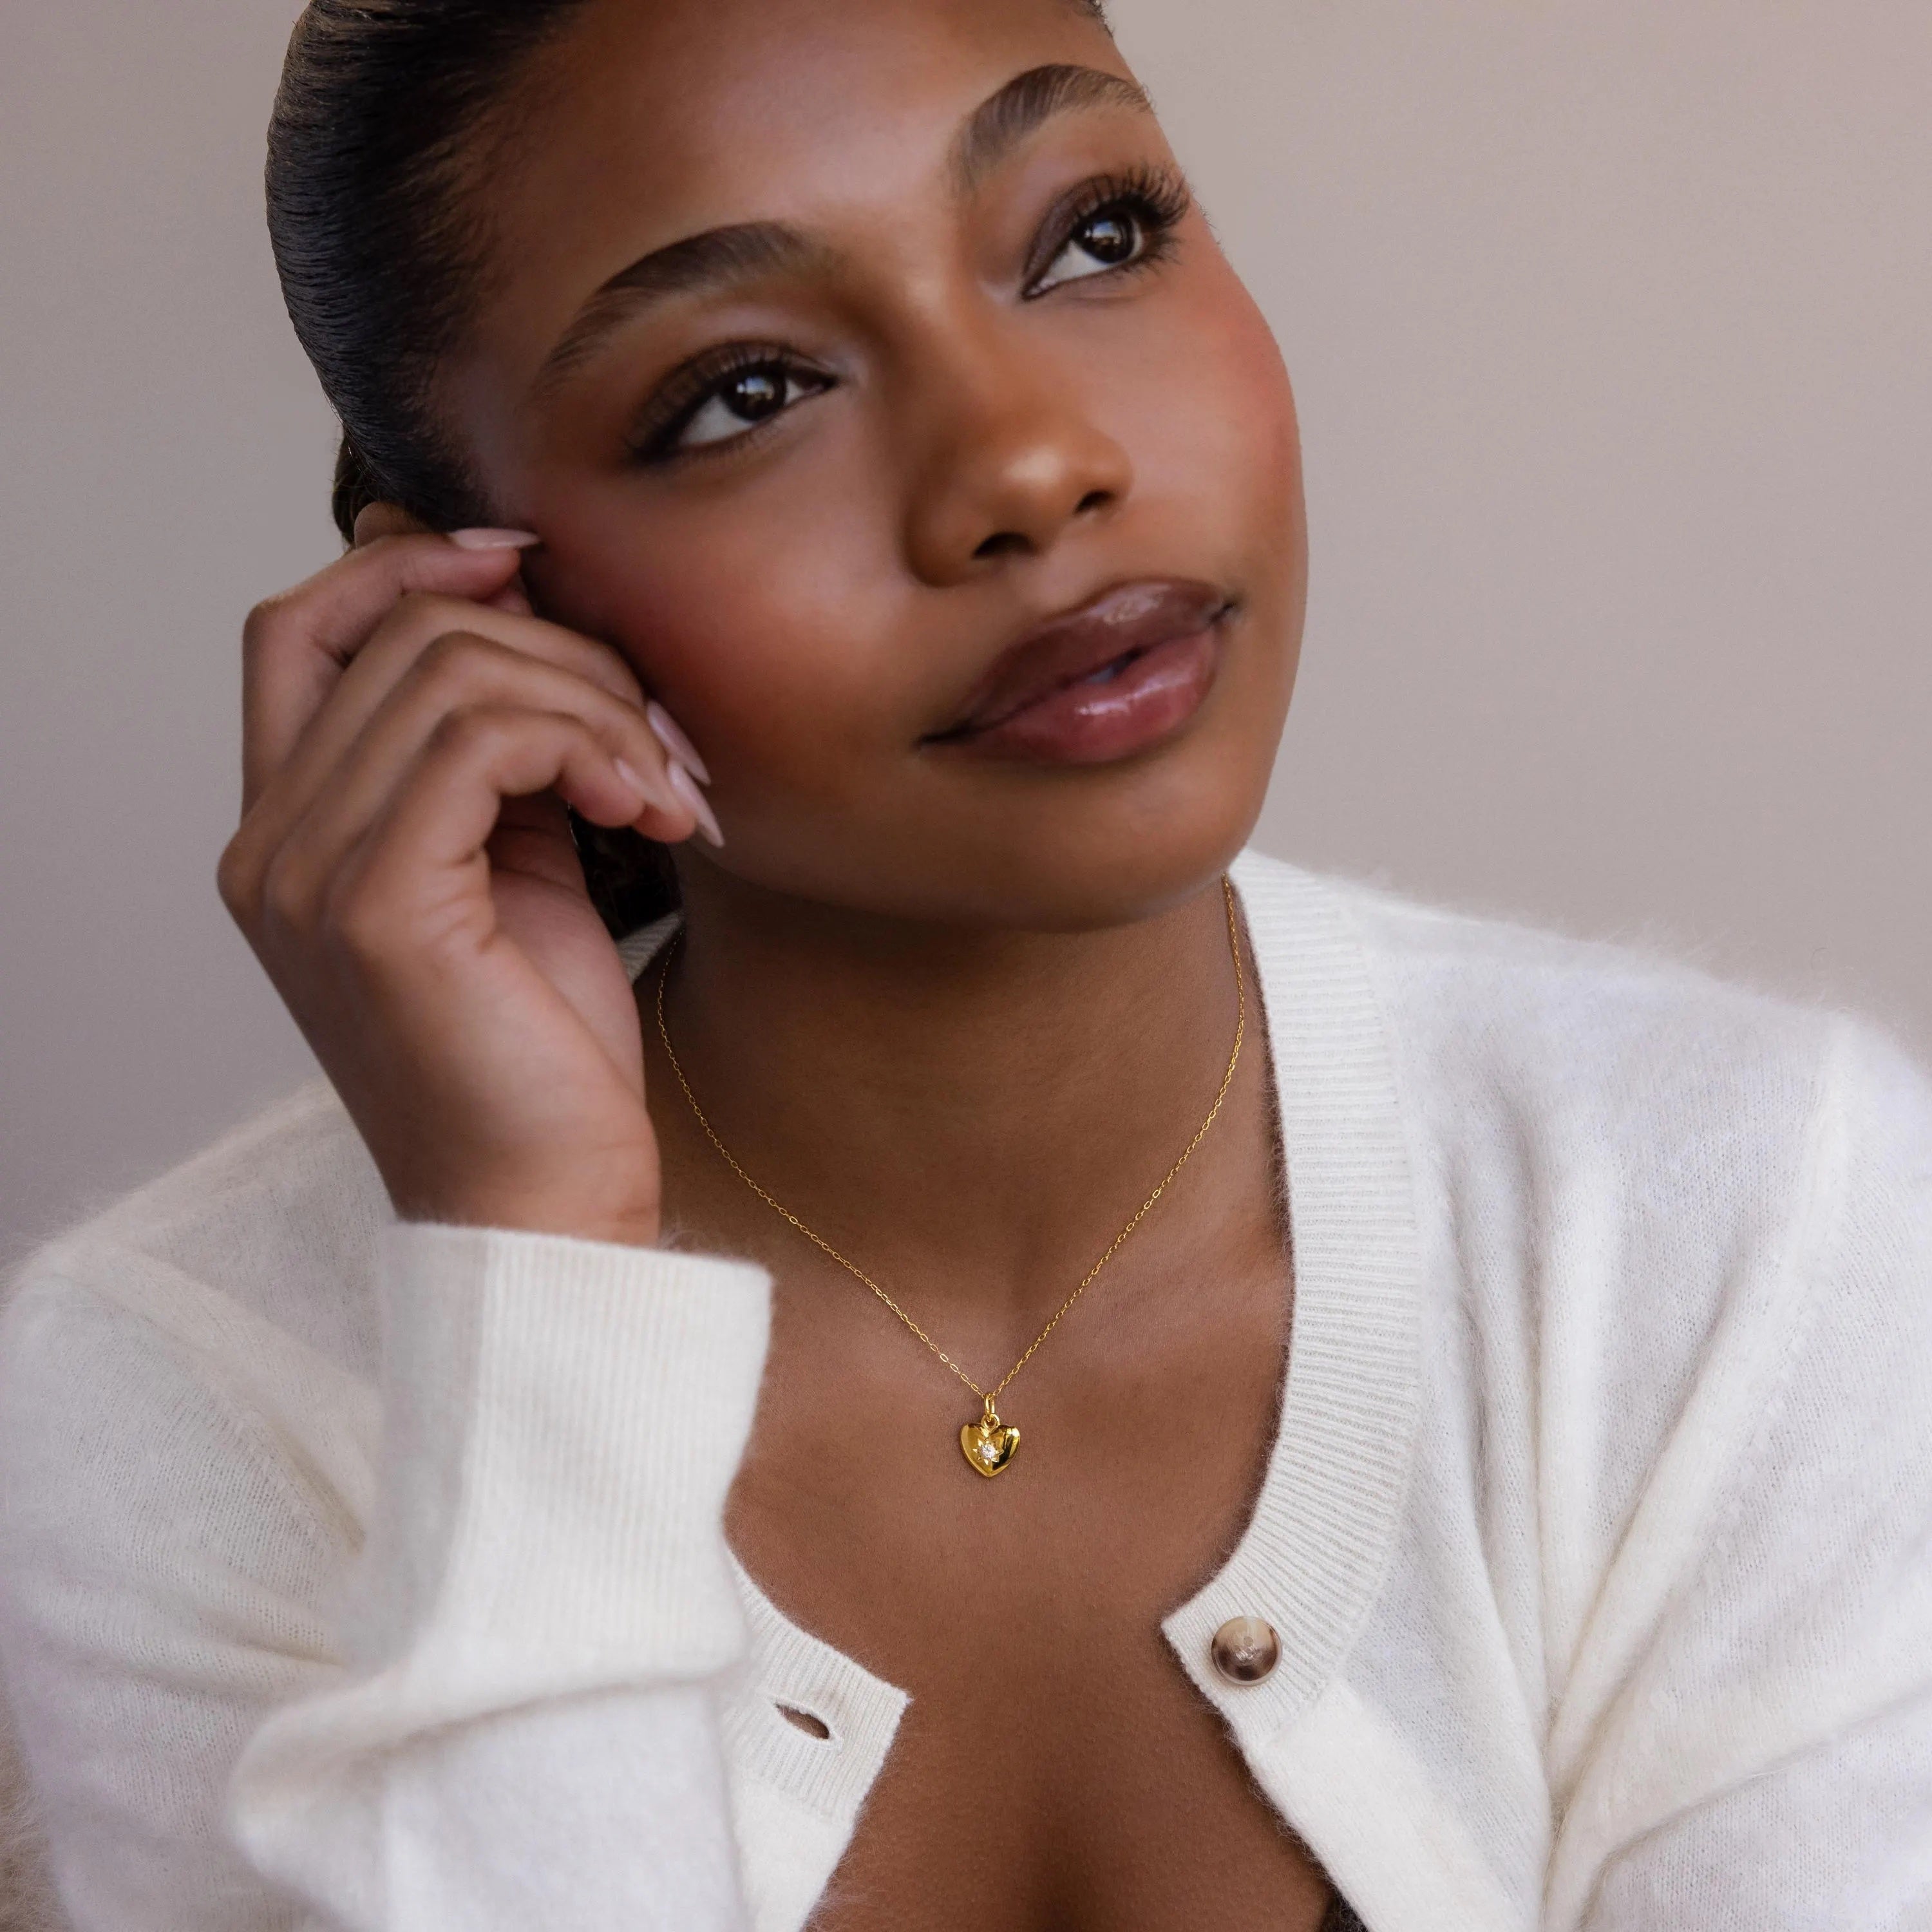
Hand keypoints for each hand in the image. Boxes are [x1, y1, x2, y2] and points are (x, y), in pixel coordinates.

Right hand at [218, 508, 713, 1245]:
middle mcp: (271, 844)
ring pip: (453, 673)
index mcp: (291, 831)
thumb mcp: (519, 872)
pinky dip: (589, 745)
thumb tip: (536, 620)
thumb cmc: (542, 1054)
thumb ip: (499, 759)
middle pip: (400, 631)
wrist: (547, 1203)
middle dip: (561, 650)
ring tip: (667, 785)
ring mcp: (307, 874)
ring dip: (596, 704)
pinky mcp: (375, 906)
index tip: (530, 567)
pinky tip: (653, 808)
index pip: (299, 626)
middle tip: (659, 732)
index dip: (408, 566)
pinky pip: (480, 738)